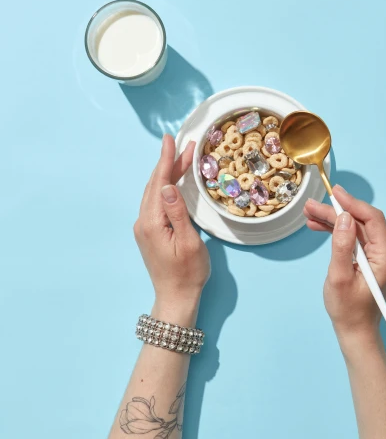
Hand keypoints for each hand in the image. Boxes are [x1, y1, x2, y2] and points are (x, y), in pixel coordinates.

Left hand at [133, 135, 210, 316]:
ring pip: (154, 192)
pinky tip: (173, 181)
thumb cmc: (188, 273)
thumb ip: (178, 213)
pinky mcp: (149, 232)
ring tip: (181, 157)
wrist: (176, 298)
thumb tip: (168, 186)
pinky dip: (165, 187)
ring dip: (167, 174)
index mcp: (152, 222)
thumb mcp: (188, 242)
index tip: (171, 140)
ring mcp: (144, 228)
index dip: (166, 160)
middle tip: (182, 144)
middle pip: (155, 184)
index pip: (159, 183)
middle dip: (168, 162)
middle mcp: (143, 222)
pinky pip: (155, 202)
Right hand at [303, 186, 385, 354]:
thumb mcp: (339, 277)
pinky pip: (356, 239)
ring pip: (357, 229)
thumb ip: (342, 246)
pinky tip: (319, 227)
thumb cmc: (348, 310)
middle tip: (311, 206)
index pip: (373, 219)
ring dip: (334, 220)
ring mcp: (381, 256)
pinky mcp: (373, 260)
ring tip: (310, 214)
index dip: (353, 203)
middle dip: (337, 212)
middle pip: (362, 222)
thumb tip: (344, 217)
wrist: (356, 332)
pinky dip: (338, 232)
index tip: (334, 193)